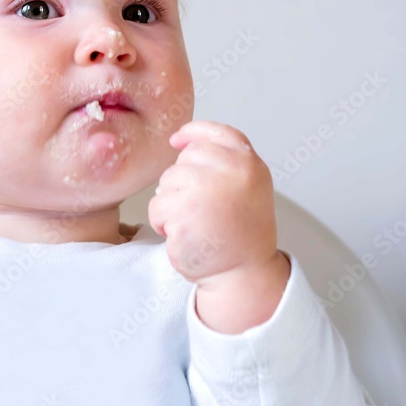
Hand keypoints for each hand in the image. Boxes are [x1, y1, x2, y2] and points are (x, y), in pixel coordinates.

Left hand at [148, 120, 289, 330]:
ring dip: (172, 204)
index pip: (215, 132)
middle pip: (182, 161)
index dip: (193, 133)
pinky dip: (163, 224)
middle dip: (182, 183)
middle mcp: (229, 174)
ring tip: (196, 222)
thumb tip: (181, 141)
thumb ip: (224, 159)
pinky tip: (186, 235)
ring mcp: (205, 193)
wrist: (244, 273)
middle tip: (203, 208)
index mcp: (248, 164)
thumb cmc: (241, 231)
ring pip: (166, 184)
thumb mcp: (248, 184)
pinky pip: (157, 208)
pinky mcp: (184, 216)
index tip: (178, 140)